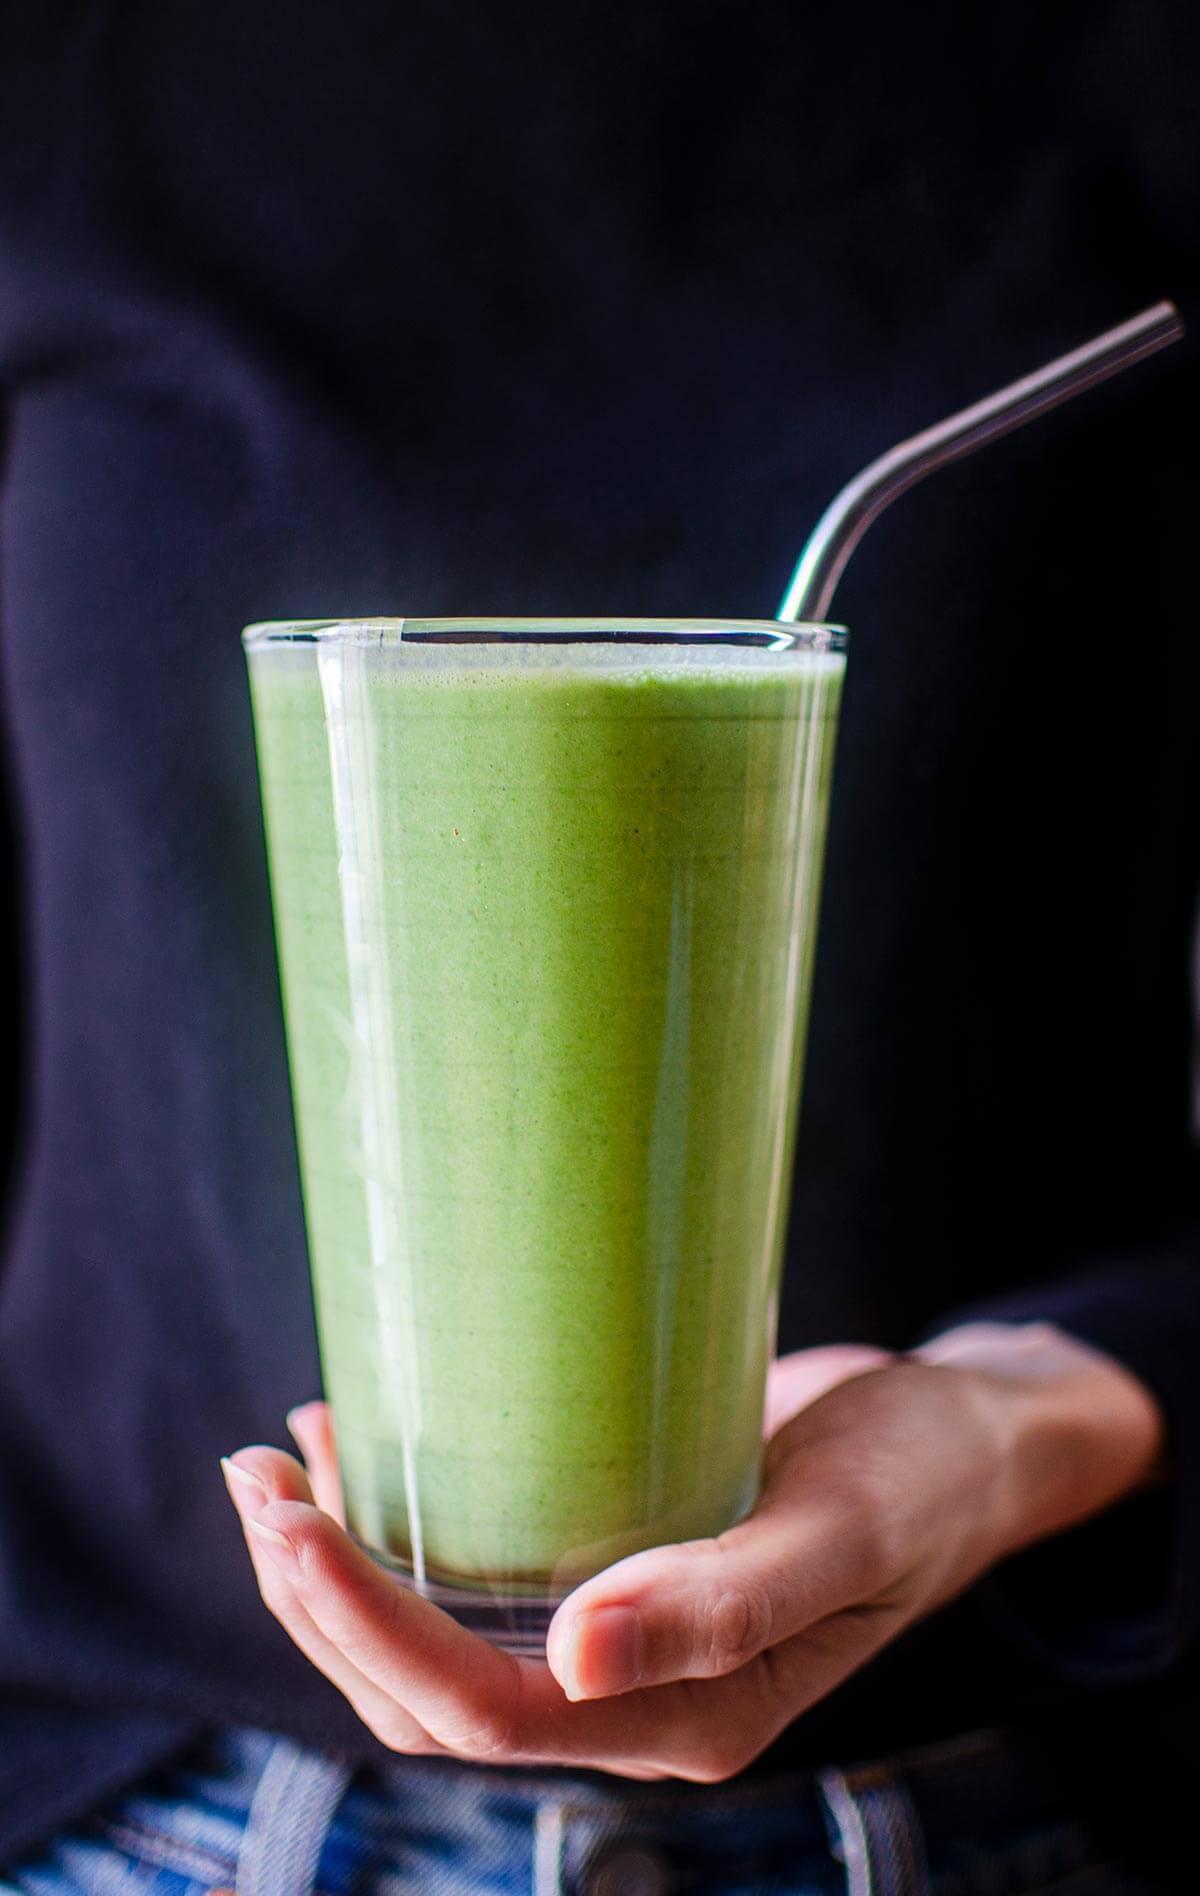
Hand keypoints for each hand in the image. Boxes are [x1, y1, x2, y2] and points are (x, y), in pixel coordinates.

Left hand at [222, 1325, 1161, 1781]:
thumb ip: (725, 1605)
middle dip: (319, 1597)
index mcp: (685, 1717)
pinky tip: (355, 1446)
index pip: (484, 1710)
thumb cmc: (920, 1478)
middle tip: (255, 1480)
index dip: (368, 1630)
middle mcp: (633, 1691)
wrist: (965, 1433)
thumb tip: (575, 1662)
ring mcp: (614, 1630)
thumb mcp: (841, 1533)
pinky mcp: (607, 1556)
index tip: (292, 1523)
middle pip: (431, 1687)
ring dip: (335, 1568)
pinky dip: (395, 1523)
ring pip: (434, 1636)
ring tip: (270, 1466)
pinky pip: (475, 1572)